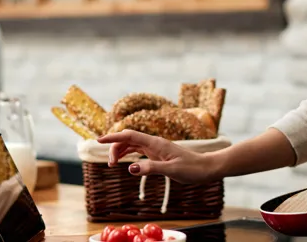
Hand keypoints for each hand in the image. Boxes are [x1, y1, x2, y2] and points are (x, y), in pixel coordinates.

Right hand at [98, 130, 215, 183]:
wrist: (208, 168)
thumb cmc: (193, 169)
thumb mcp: (172, 170)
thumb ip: (151, 168)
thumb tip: (130, 168)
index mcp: (156, 143)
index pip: (129, 135)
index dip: (113, 137)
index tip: (98, 140)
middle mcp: (154, 143)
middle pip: (128, 139)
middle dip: (114, 147)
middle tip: (109, 164)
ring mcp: (156, 148)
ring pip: (132, 144)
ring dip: (120, 151)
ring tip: (112, 164)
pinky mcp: (159, 154)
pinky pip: (139, 150)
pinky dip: (129, 153)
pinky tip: (125, 160)